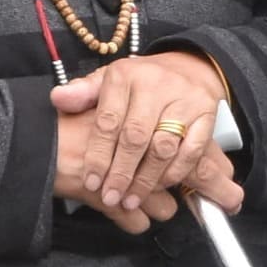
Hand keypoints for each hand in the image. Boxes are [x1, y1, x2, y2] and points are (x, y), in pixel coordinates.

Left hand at [50, 52, 239, 225]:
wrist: (189, 67)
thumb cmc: (141, 82)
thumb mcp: (107, 80)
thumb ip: (82, 92)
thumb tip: (59, 99)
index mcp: (125, 76)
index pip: (108, 121)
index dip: (99, 155)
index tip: (92, 182)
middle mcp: (156, 85)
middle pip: (136, 137)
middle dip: (122, 173)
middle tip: (111, 197)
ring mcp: (185, 100)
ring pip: (163, 147)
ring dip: (147, 179)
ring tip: (131, 200)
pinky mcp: (207, 114)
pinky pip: (191, 150)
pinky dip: (175, 172)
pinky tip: (161, 186)